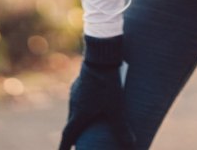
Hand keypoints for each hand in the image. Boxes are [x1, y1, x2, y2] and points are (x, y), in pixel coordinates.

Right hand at [58, 35, 133, 149]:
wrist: (100, 56)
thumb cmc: (107, 84)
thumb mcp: (116, 107)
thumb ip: (122, 127)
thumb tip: (131, 144)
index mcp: (79, 114)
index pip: (68, 136)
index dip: (64, 147)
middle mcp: (73, 104)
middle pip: (72, 124)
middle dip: (75, 134)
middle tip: (80, 141)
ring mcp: (75, 92)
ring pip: (75, 109)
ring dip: (80, 118)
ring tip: (88, 122)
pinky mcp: (80, 81)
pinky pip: (80, 97)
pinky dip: (84, 104)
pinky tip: (93, 101)